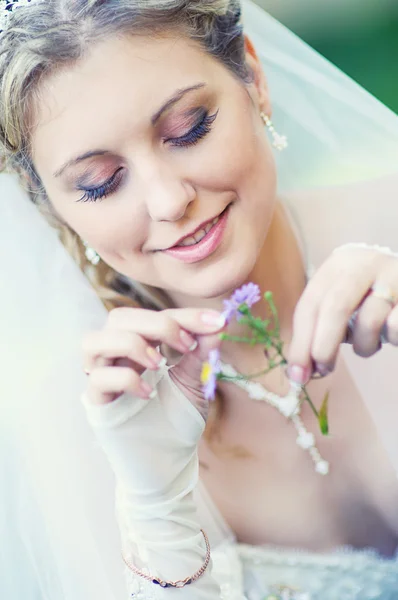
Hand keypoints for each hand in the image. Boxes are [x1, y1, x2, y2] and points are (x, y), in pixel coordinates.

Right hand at [82, 306, 224, 414]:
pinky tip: (149, 394)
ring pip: (94, 341)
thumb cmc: (176, 418)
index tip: (216, 321)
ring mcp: (103, 378)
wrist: (167, 461)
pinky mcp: (98, 404)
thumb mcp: (194, 380)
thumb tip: (219, 323)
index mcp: (140, 343)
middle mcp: (117, 355)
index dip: (185, 315)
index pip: (155, 315)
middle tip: (187, 344)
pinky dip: (125, 379)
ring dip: (131, 344)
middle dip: (156, 324)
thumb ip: (201, 352)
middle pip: (118, 318)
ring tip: (160, 364)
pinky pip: (98, 379)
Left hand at [288, 245, 397, 383]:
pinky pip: (395, 328)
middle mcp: (364, 265)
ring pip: (369, 322)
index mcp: (337, 266)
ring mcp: (393, 277)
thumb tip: (300, 371)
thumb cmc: (369, 297)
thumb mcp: (341, 301)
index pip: (310, 304)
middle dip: (323, 346)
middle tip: (323, 371)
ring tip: (368, 345)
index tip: (297, 374)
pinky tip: (392, 334)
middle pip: (335, 308)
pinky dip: (392, 340)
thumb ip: (319, 329)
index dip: (300, 342)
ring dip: (363, 346)